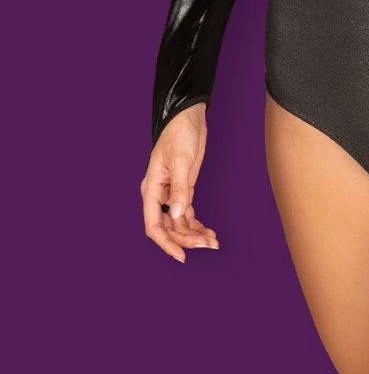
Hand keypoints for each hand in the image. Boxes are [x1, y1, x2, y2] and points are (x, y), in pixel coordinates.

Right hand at [140, 103, 219, 262]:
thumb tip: (175, 215)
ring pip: (179, 223)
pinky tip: (209, 232)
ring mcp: (171, 194)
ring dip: (194, 234)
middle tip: (208, 245)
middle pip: (169, 228)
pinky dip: (197, 224)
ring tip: (212, 242)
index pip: (153, 225)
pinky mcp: (184, 190)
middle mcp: (159, 194)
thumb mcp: (180, 161)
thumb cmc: (179, 133)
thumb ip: (179, 188)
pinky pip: (187, 214)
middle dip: (187, 239)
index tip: (181, 256)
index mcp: (151, 188)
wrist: (189, 117)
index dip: (166, 243)